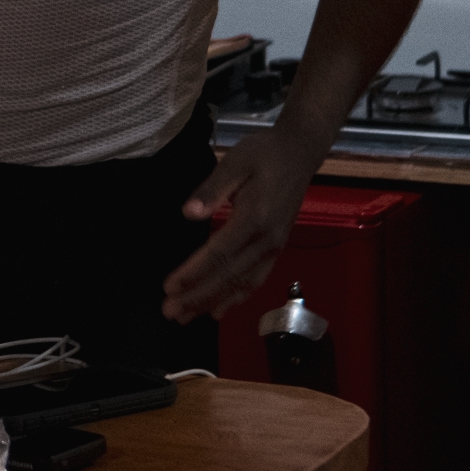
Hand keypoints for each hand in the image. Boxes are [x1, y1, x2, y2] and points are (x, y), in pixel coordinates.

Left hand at [162, 129, 326, 322]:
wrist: (300, 152)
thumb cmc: (264, 153)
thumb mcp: (235, 161)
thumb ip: (211, 188)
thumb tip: (188, 213)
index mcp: (254, 218)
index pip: (218, 254)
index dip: (193, 273)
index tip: (169, 287)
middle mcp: (266, 240)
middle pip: (229, 276)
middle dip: (198, 296)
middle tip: (170, 312)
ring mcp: (274, 247)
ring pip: (242, 284)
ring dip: (213, 302)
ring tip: (186, 317)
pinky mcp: (276, 248)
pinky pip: (255, 280)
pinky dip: (236, 298)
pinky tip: (218, 310)